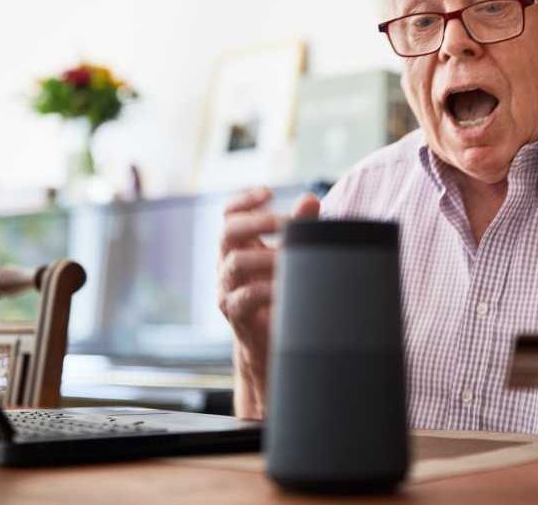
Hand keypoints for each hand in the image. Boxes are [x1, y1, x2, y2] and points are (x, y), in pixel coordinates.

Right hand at [216, 186, 319, 416]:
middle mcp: (227, 265)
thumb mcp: (291, 259)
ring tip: (292, 257)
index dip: (244, 200)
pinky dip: (268, 289)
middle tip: (288, 223)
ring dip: (267, 256)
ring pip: (235, 263)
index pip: (229, 214)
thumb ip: (301, 229)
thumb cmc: (283, 296)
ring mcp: (227, 290)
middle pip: (227, 232)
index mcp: (238, 248)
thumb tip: (310, 199)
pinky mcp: (236, 315)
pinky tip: (287, 286)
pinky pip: (245, 297)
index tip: (268, 192)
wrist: (274, 346)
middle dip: (259, 222)